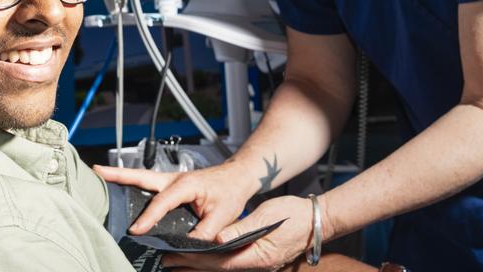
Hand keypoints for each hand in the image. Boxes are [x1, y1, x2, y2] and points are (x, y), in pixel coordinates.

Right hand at [93, 162, 260, 239]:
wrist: (238, 177)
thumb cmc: (230, 192)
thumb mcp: (222, 216)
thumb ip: (205, 232)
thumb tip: (187, 246)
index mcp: (185, 184)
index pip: (162, 202)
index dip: (148, 218)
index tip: (136, 230)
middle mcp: (173, 178)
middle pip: (141, 176)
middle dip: (118, 174)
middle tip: (96, 170)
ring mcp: (169, 180)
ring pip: (141, 178)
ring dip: (120, 177)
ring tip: (98, 176)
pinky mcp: (169, 185)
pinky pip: (147, 185)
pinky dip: (131, 184)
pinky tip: (119, 190)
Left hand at [159, 195, 317, 271]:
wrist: (316, 221)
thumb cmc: (295, 216)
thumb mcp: (267, 216)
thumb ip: (241, 229)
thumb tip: (219, 237)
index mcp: (257, 256)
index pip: (219, 261)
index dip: (195, 260)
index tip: (175, 256)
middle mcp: (256, 264)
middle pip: (217, 268)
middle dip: (191, 266)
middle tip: (166, 261)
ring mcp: (256, 263)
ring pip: (222, 267)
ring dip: (198, 265)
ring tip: (175, 263)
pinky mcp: (256, 257)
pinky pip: (230, 262)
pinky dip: (212, 261)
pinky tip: (200, 259)